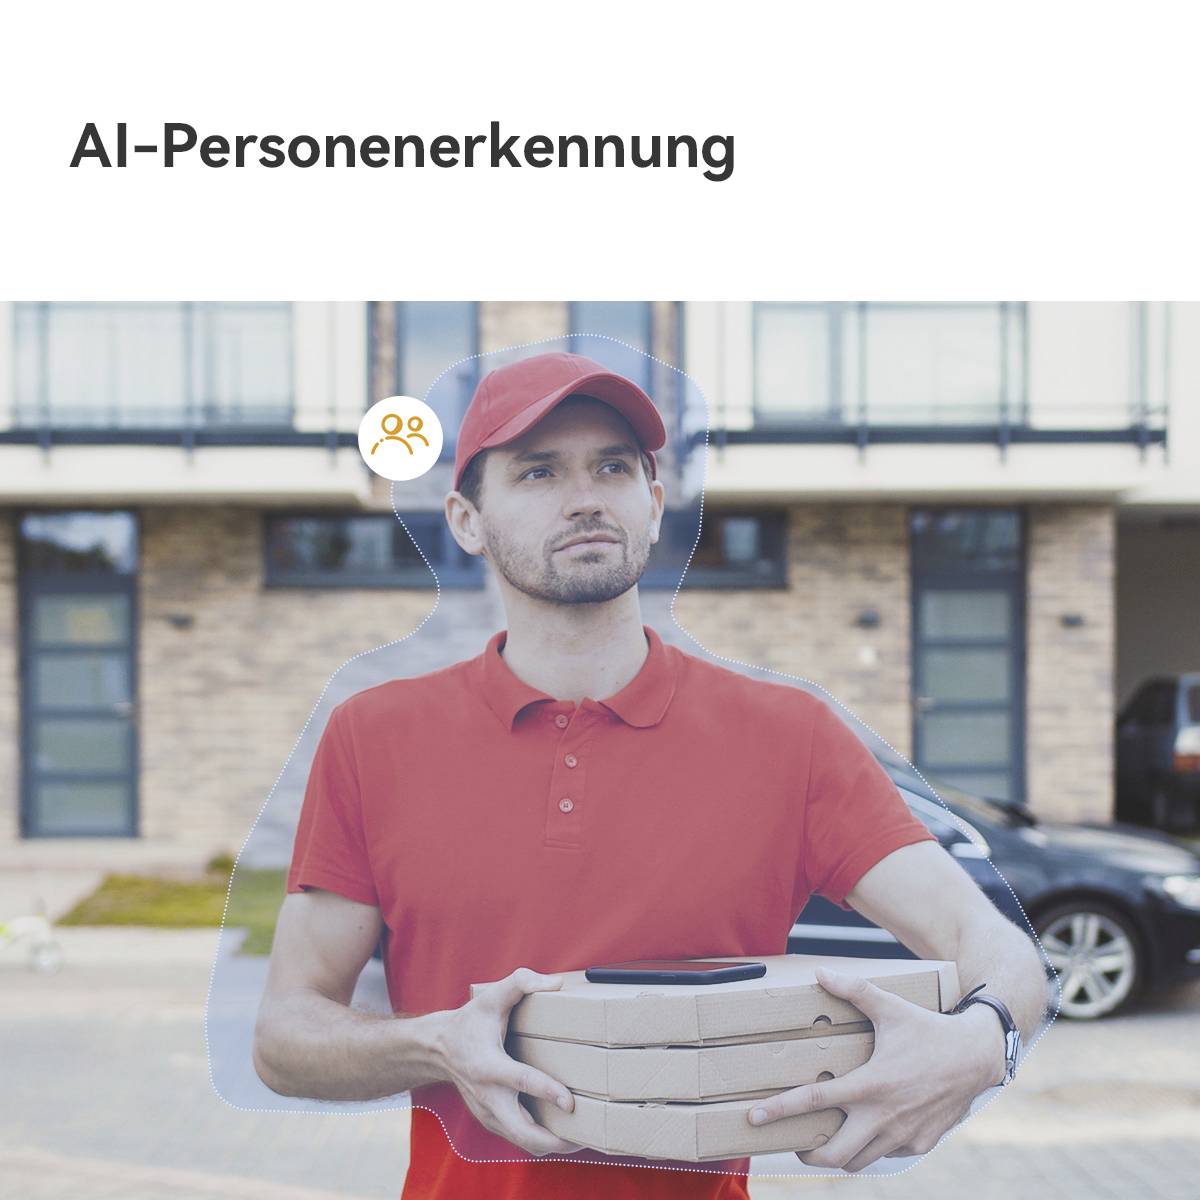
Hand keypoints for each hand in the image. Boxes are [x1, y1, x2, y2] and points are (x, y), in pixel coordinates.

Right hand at [438, 967, 583, 1157]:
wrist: (438, 1049)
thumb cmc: (469, 1022)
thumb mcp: (491, 996)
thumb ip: (521, 982)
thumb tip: (557, 984)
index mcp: (488, 1066)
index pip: (521, 1082)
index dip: (547, 1091)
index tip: (571, 1102)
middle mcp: (488, 1097)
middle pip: (522, 1133)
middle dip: (555, 1142)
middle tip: (585, 1136)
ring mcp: (488, 1114)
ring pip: (523, 1142)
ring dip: (552, 1145)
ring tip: (582, 1137)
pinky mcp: (491, 1121)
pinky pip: (519, 1138)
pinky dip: (540, 1141)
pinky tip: (562, 1132)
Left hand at [747, 966, 1005, 1171]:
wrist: (977, 1056)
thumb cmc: (929, 1029)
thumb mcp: (890, 1006)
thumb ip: (853, 990)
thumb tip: (820, 974)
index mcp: (870, 1084)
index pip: (814, 1101)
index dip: (780, 1110)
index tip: (754, 1117)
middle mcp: (883, 1116)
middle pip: (833, 1154)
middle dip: (809, 1153)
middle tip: (796, 1142)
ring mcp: (903, 1135)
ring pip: (859, 1161)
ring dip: (839, 1155)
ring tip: (827, 1140)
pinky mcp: (920, 1144)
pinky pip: (886, 1155)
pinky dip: (871, 1150)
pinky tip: (866, 1132)